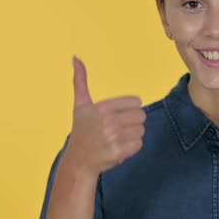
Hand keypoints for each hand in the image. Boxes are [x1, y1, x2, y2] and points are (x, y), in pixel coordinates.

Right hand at [60, 56, 145, 177]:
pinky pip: (139, 144)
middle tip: (118, 129)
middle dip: (132, 123)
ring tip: (117, 139)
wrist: (78, 161)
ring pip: (141, 130)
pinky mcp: (118, 152)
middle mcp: (108, 121)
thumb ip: (80, 81)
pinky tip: (118, 148)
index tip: (116, 117)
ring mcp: (113, 137)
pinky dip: (132, 148)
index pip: (136, 102)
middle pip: (142, 116)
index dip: (129, 110)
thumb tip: (75, 58)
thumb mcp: (80, 105)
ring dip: (132, 136)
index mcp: (103, 107)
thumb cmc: (81, 131)